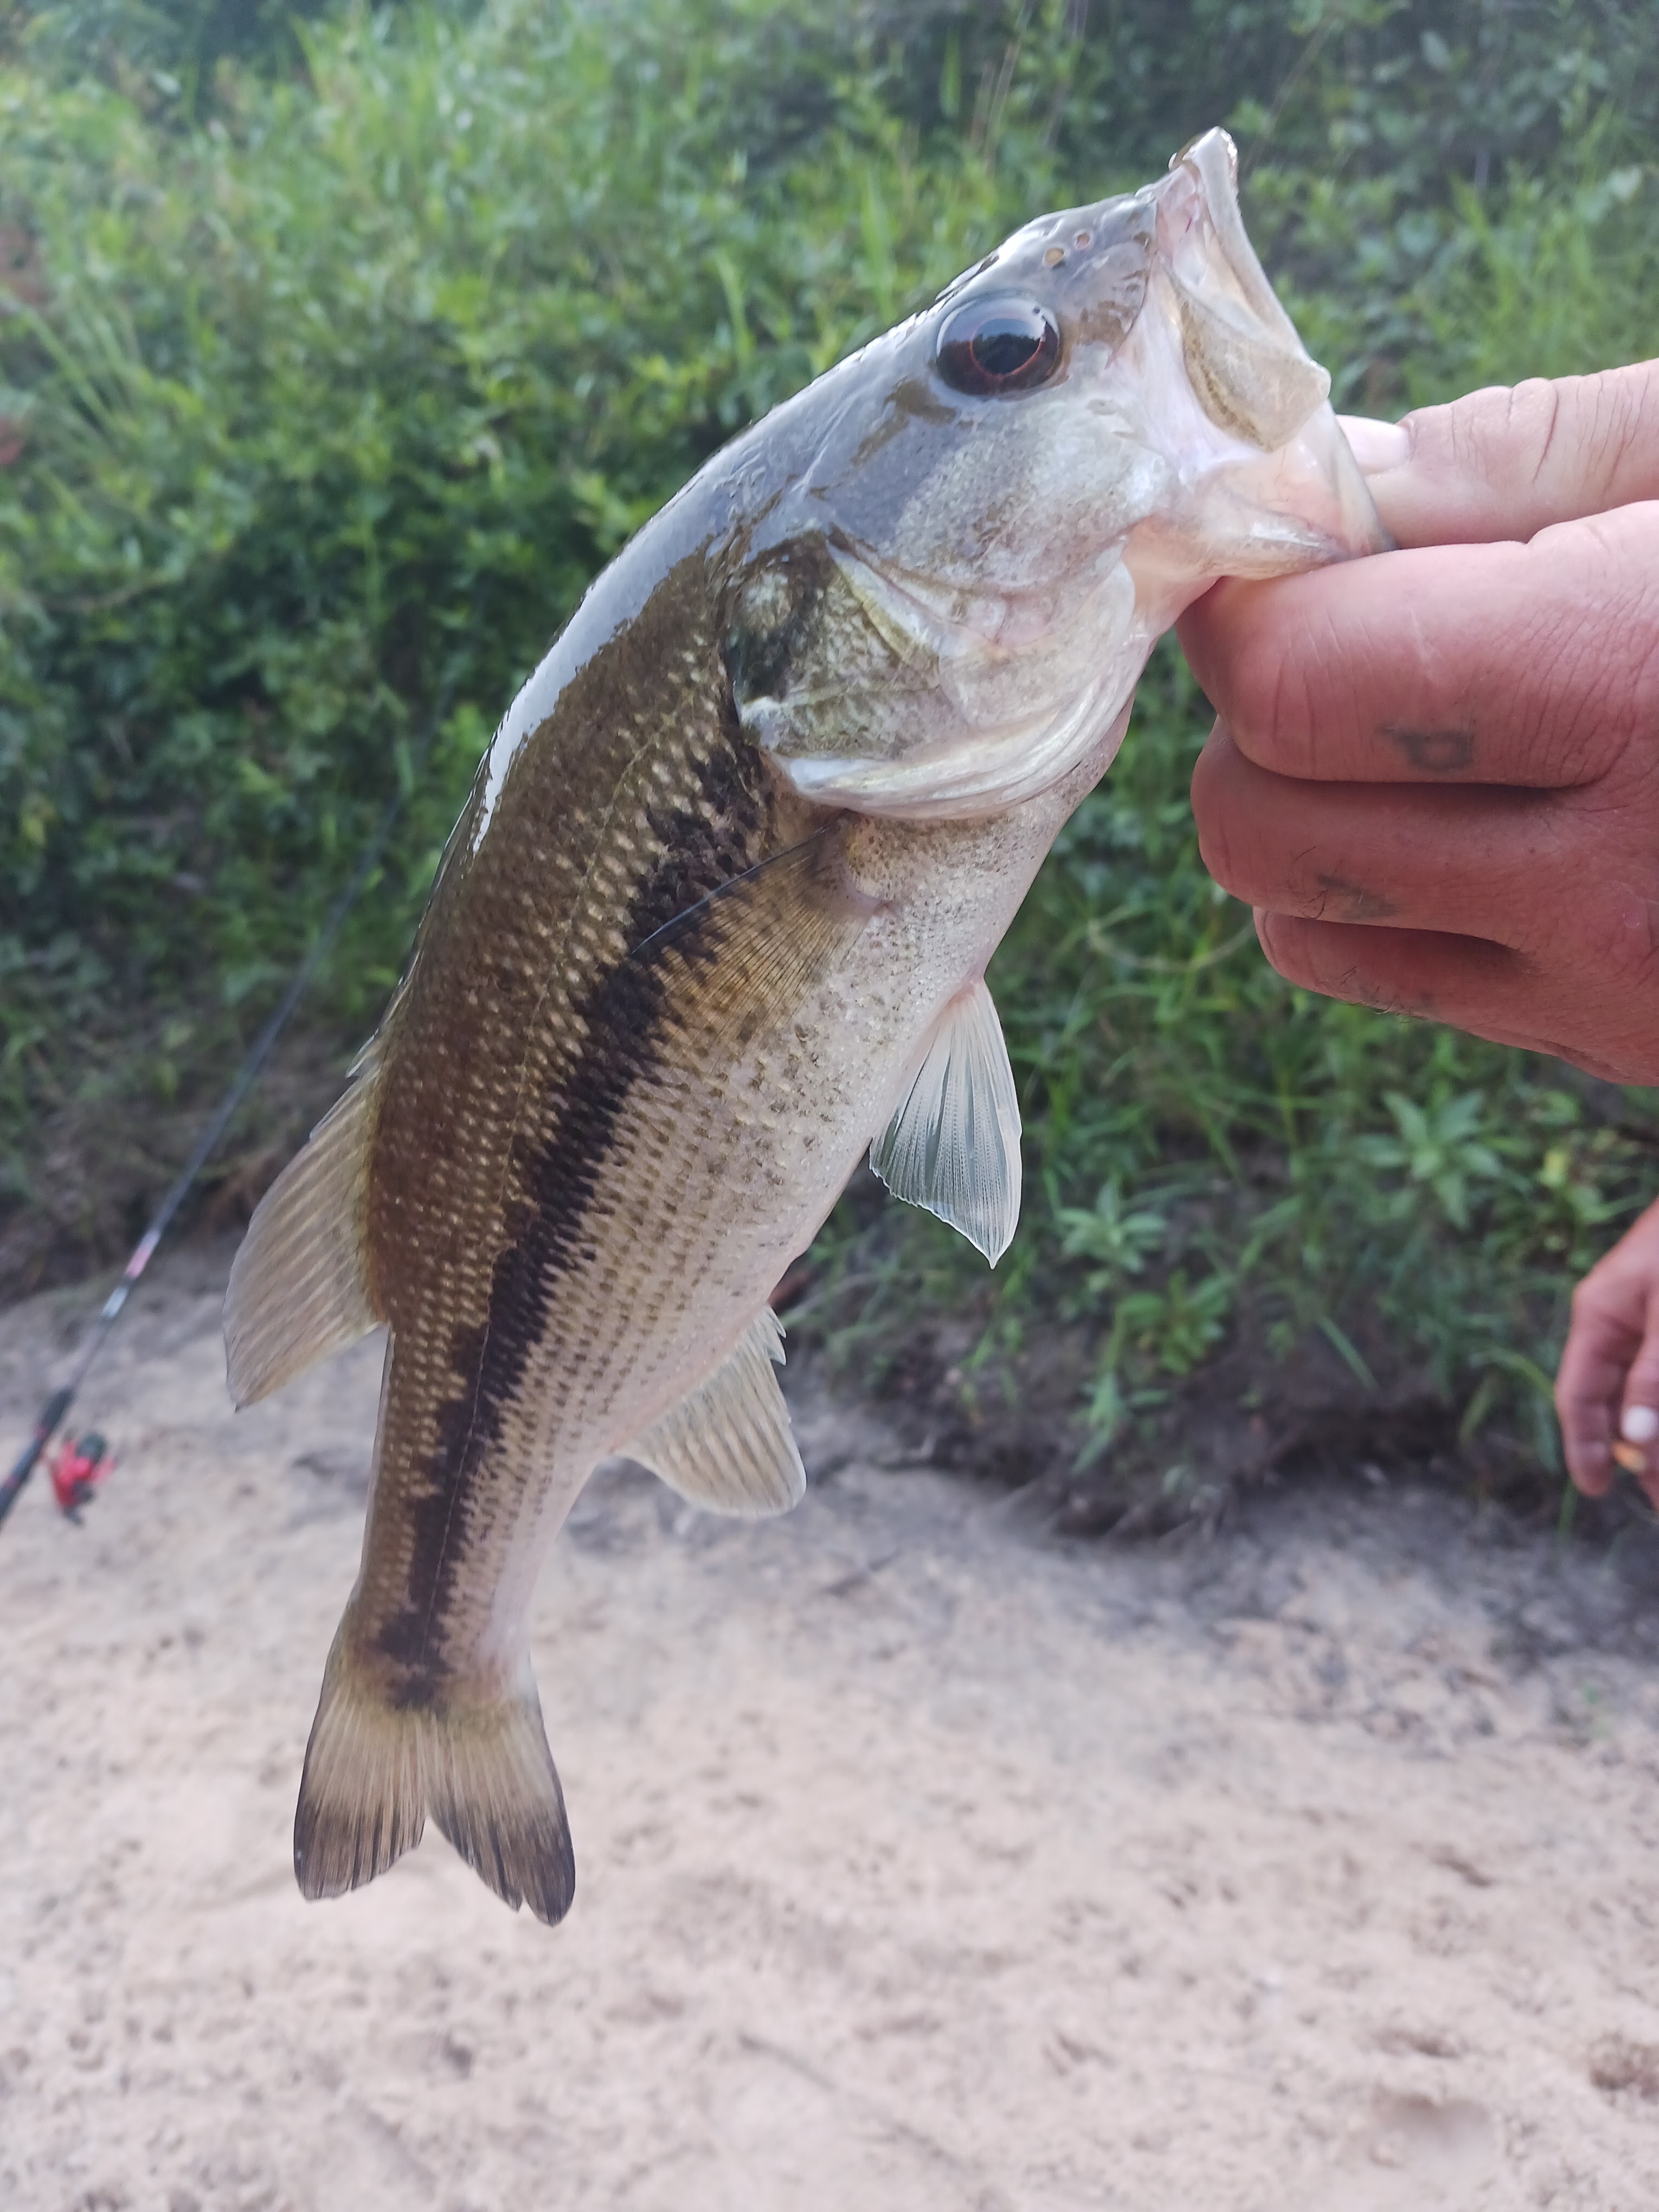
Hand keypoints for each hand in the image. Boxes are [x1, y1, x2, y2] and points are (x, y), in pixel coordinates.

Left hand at [1178, 361, 1658, 1083]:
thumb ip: (1523, 459)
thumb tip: (1318, 480)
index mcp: (1630, 682)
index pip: (1290, 683)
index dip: (1246, 603)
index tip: (1271, 553)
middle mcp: (1605, 876)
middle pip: (1256, 824)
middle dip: (1257, 719)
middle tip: (1347, 641)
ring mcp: (1609, 990)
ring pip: (1298, 925)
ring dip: (1302, 822)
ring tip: (1420, 733)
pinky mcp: (1615, 1049)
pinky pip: (1398, 985)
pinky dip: (1379, 906)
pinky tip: (1478, 824)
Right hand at [1556, 1197, 1658, 1505]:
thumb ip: (1655, 1370)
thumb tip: (1636, 1437)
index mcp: (1601, 1313)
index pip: (1578, 1392)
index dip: (1584, 1444)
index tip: (1598, 1490)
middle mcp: (1624, 1319)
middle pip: (1621, 1399)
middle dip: (1642, 1453)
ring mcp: (1654, 1317)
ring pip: (1651, 1389)